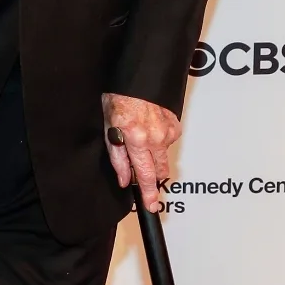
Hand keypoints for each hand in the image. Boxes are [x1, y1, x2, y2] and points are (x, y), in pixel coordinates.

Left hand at [101, 93, 180, 213]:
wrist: (137, 79)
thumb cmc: (119, 99)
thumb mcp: (109, 129)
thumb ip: (118, 158)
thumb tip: (124, 179)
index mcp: (137, 140)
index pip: (146, 175)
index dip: (149, 194)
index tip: (152, 206)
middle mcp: (156, 137)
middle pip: (160, 171)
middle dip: (153, 177)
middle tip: (145, 177)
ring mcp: (168, 131)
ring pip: (164, 156)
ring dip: (154, 157)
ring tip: (141, 141)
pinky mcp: (175, 124)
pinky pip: (169, 142)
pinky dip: (160, 142)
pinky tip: (150, 131)